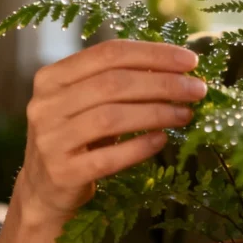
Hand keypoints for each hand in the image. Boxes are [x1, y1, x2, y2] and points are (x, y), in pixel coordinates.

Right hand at [16, 39, 206, 223]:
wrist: (45, 189)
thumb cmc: (78, 136)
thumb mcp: (88, 102)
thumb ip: (120, 80)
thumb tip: (179, 67)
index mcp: (52, 77)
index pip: (109, 53)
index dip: (153, 53)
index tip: (190, 61)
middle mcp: (45, 104)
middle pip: (113, 83)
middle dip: (163, 83)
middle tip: (197, 89)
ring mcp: (50, 140)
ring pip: (112, 117)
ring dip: (157, 112)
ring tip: (186, 113)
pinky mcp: (62, 173)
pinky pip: (109, 157)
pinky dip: (140, 146)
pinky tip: (162, 139)